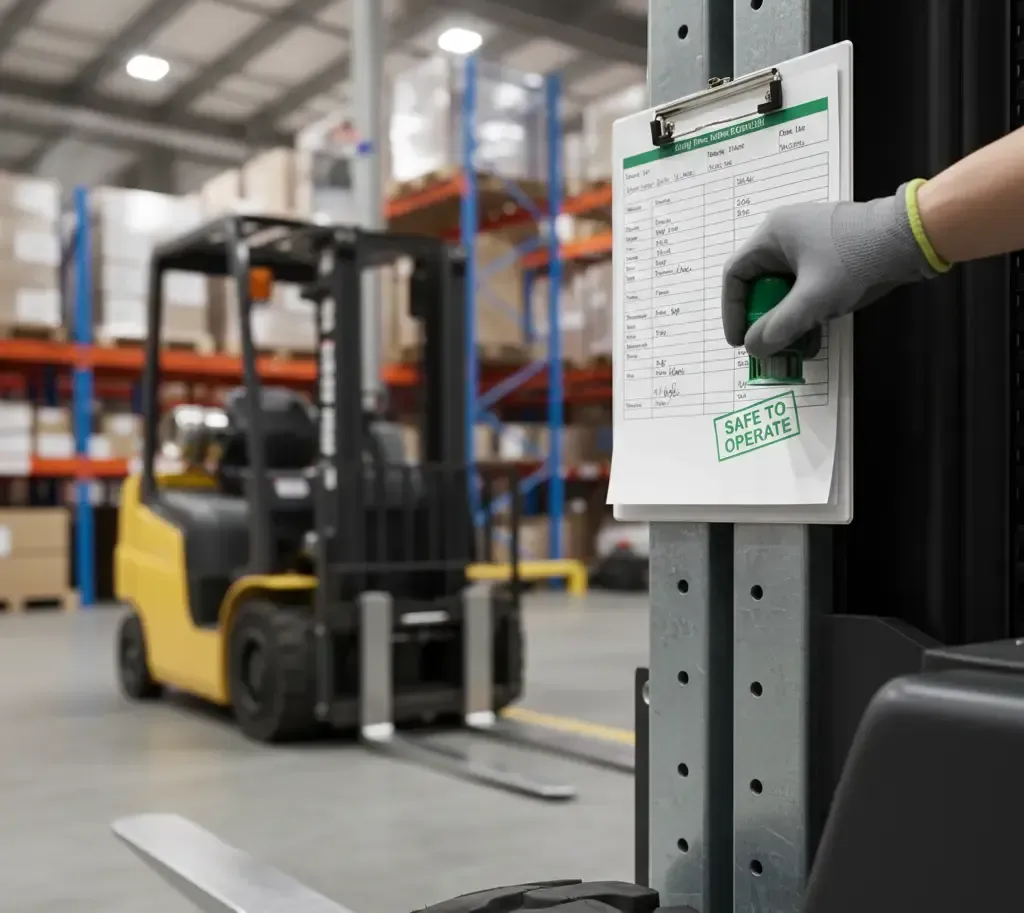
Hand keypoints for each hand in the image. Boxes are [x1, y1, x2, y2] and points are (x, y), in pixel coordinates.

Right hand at [721, 183, 941, 357]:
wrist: (910, 238)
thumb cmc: (855, 260)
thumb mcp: (813, 299)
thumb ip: (779, 327)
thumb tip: (754, 349)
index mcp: (772, 234)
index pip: (735, 275)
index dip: (732, 311)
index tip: (740, 340)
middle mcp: (785, 235)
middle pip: (759, 284)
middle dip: (763, 318)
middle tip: (769, 345)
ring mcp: (808, 244)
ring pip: (783, 289)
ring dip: (786, 319)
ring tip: (794, 345)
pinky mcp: (829, 255)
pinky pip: (805, 287)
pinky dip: (805, 311)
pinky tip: (814, 333)